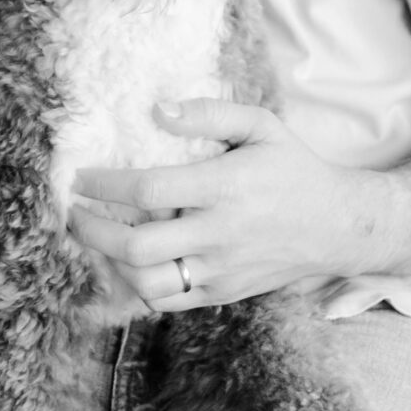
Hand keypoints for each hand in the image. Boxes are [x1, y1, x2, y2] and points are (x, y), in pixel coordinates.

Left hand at [68, 100, 396, 308]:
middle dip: (92, 231)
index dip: (104, 185)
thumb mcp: (262, 125)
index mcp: (224, 187)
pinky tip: (123, 263)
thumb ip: (210, 113)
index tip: (80, 177)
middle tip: (72, 214)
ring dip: (109, 263)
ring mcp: (221, 270)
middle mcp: (219, 234)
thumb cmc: (293, 168)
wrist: (338, 226)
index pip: (149, 190)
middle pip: (137, 246)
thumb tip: (157, 109)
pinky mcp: (223, 294)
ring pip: (147, 283)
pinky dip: (136, 287)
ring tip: (93, 238)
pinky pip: (167, 302)